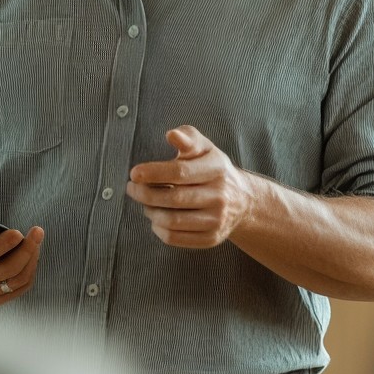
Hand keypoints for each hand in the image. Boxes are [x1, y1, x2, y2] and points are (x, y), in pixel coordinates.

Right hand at [0, 211, 44, 307]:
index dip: (3, 245)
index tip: (17, 233)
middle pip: (5, 270)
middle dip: (25, 251)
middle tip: (36, 233)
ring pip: (15, 281)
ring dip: (31, 261)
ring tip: (36, 242)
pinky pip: (18, 290)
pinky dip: (29, 273)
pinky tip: (32, 258)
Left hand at [126, 125, 254, 248]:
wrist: (242, 200)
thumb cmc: (213, 168)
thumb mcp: (205, 148)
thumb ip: (188, 138)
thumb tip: (172, 134)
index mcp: (217, 169)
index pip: (181, 172)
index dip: (154, 173)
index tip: (134, 173)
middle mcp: (220, 196)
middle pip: (174, 199)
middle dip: (145, 194)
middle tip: (131, 188)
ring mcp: (217, 220)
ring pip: (173, 221)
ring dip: (150, 211)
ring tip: (144, 202)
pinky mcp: (211, 238)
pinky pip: (175, 238)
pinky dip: (158, 228)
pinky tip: (156, 218)